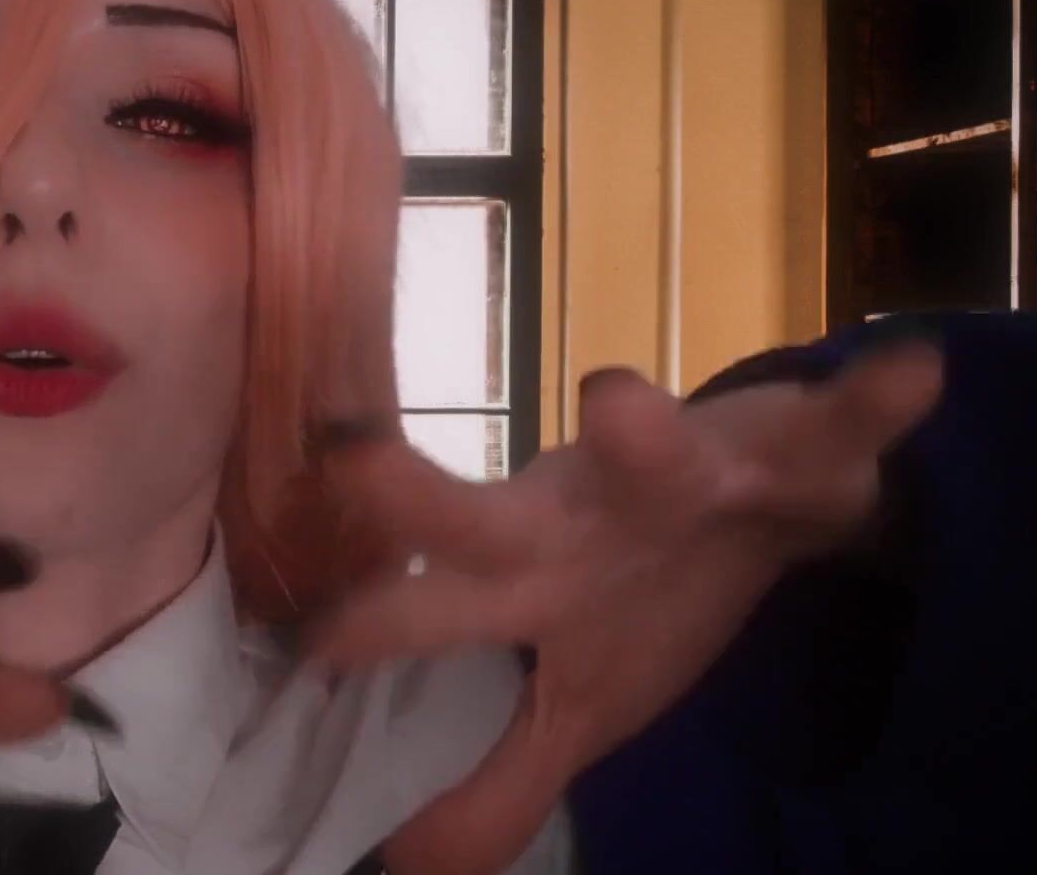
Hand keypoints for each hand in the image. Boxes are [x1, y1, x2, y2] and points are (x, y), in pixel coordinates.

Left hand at [306, 339, 943, 873]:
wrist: (762, 505)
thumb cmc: (634, 594)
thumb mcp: (576, 703)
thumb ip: (499, 782)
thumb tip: (413, 869)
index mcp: (518, 580)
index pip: (419, 608)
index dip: (359, 629)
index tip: (293, 643)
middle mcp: (569, 518)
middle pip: (484, 517)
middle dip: (422, 499)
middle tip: (347, 465)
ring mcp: (678, 473)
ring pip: (652, 450)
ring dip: (636, 432)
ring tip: (612, 401)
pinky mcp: (791, 449)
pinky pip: (840, 426)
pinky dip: (874, 406)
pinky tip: (906, 376)